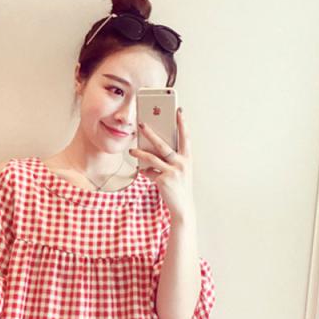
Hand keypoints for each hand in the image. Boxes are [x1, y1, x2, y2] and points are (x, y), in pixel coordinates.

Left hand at [129, 107, 194, 221]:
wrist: (182, 207)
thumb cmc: (179, 187)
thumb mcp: (178, 171)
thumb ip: (169, 160)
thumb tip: (151, 151)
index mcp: (187, 159)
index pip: (185, 137)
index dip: (182, 124)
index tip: (178, 111)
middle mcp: (182, 163)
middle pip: (163, 144)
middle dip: (151, 133)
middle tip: (141, 124)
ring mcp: (173, 172)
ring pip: (152, 157)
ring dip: (140, 153)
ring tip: (131, 150)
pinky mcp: (163, 180)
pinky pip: (149, 172)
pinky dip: (145, 172)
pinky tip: (143, 172)